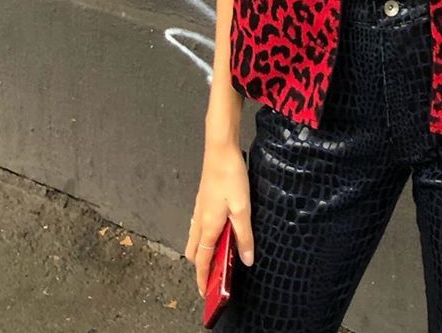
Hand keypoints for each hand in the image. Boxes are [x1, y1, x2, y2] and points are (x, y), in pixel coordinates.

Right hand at [184, 142, 253, 296]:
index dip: (203, 278)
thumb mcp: (243, 208)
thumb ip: (244, 235)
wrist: (220, 149)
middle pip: (194, 251)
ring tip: (219, 256)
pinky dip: (205, 236)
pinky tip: (219, 230)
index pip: (202, 259)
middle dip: (201, 266)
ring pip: (195, 238)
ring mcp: (199, 209)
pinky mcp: (203, 200)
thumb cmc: (231, 177)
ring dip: (203, 250)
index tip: (205, 293)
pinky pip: (199, 226)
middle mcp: (200, 219)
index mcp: (208, 225)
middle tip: (215, 276)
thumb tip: (246, 260)